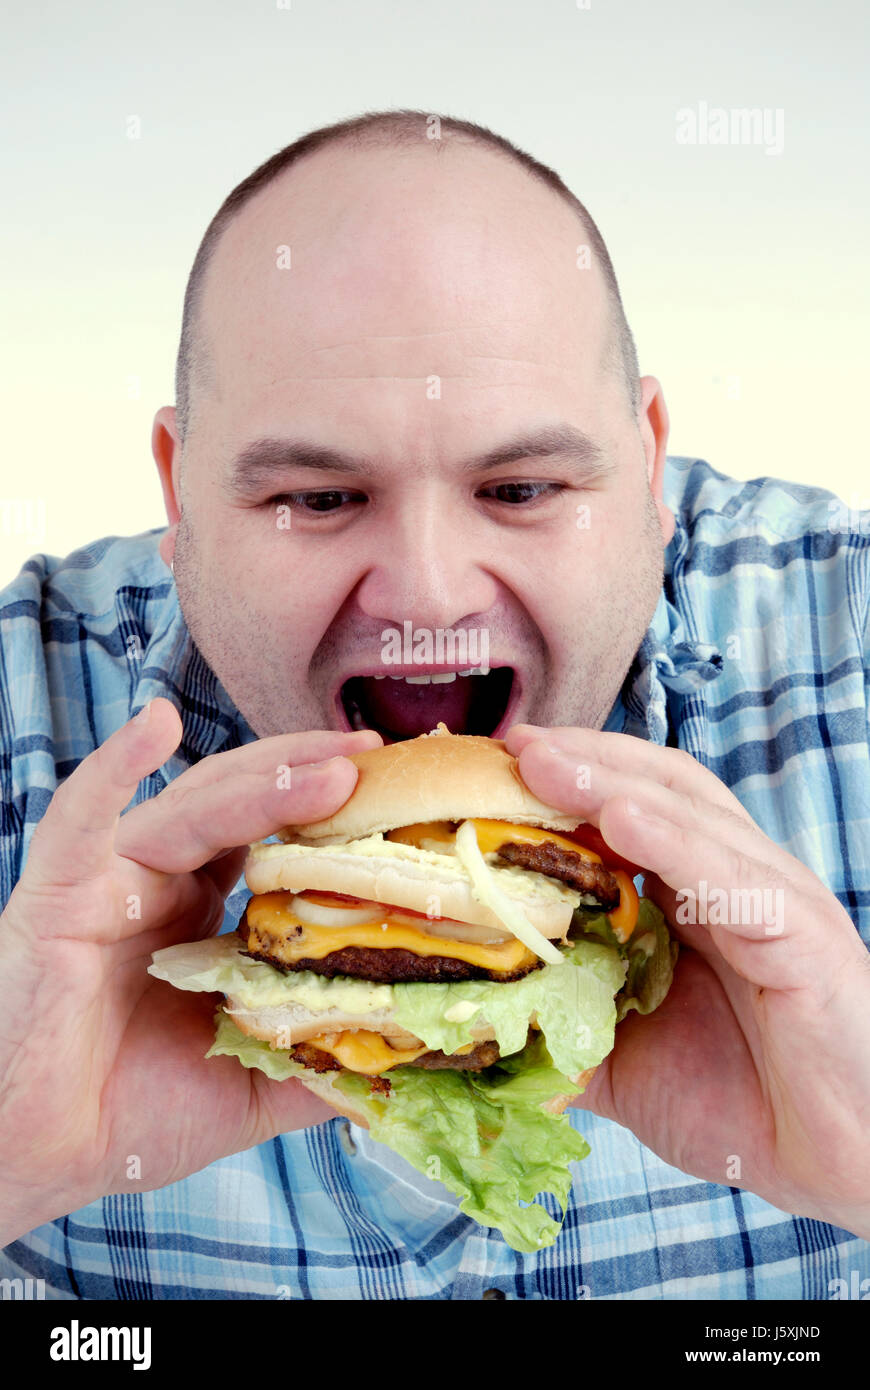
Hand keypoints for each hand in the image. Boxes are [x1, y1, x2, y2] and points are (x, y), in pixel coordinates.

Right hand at [0, 698, 381, 1244]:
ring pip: (191, 807)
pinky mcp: (58, 892)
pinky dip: (115, 768)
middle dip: (311, 773)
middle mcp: (160, 882)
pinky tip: (154, 725)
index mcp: (200, 914)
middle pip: (243, 803)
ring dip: (262, 781)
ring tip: (332, 765)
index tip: (397, 789)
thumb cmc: (128, 1117)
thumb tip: (413, 1060)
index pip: (274, 838)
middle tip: (378, 756)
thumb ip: (321, 1065)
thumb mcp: (252, 1088)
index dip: (331, 810)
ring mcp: (109, 880)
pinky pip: (80, 817)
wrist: (39, 1158)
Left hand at [505, 724, 869, 1237]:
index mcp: (694, 894)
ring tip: (541, 760)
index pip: (626, 805)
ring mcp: (772, 899)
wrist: (840, 1162)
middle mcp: (733, 879)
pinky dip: (675, 843)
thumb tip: (467, 1023)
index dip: (563, 778)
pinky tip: (623, 820)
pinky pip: (734, 879)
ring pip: (690, 815)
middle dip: (579, 758)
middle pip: (655, 787)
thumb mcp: (621, 1061)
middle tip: (510, 743)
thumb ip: (556, 1029)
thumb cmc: (742, 1103)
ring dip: (609, 781)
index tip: (491, 763)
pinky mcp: (802, 936)